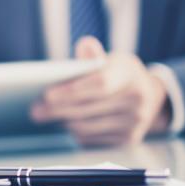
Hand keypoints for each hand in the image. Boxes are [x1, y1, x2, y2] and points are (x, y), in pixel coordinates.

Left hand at [30, 36, 171, 145]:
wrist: (149, 96)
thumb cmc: (119, 74)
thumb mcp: (110, 59)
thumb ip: (93, 54)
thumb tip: (85, 45)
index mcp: (129, 74)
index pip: (100, 84)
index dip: (72, 91)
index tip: (47, 94)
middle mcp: (136, 99)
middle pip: (88, 109)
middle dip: (57, 110)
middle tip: (35, 110)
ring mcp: (135, 122)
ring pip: (87, 127)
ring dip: (63, 122)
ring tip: (46, 115)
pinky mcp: (128, 140)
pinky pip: (93, 140)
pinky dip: (75, 133)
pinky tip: (64, 124)